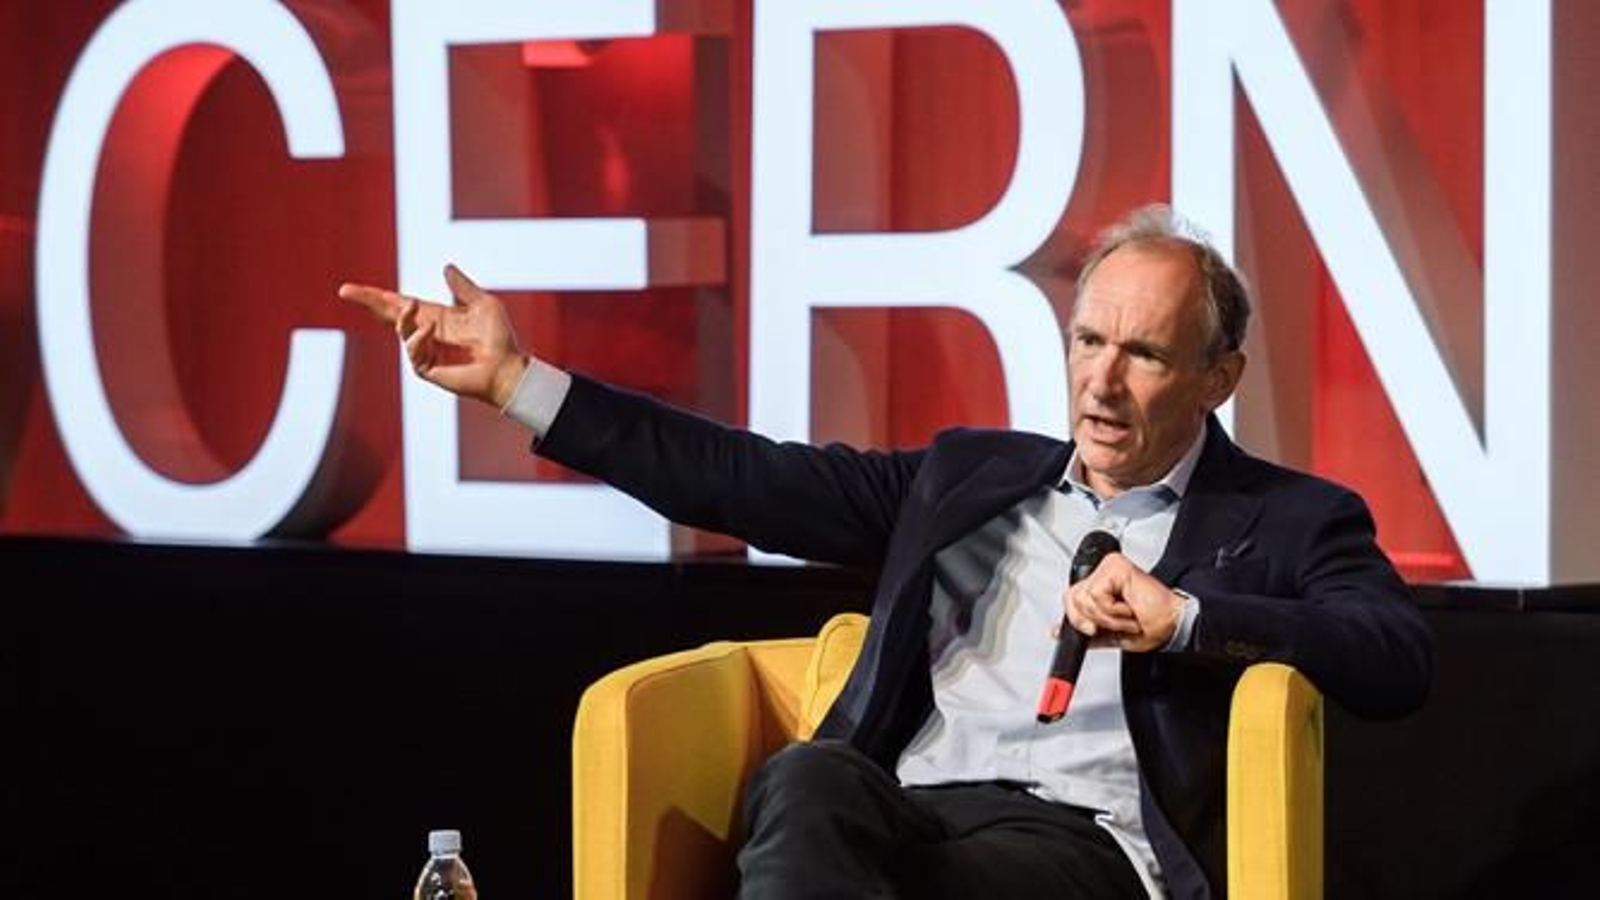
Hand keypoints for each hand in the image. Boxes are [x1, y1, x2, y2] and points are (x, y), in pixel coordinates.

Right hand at [338, 264, 528, 406]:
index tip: (352, 289)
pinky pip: (413, 352)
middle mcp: (426, 334)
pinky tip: (429, 328)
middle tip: (345, 291)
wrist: (508, 367)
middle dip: (369, 303)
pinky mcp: (428, 369)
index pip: (400, 303)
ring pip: (400, 332)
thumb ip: (463, 287)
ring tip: (410, 306)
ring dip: (402, 317)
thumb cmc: (500, 338)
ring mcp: (426, 352)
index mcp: (436, 317)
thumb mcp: (483, 304)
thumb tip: (446, 267)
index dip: (378, 296)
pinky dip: (418, 337)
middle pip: (389, 316)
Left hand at [1062, 552, 1182, 652]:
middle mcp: (1102, 574)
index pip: (1070, 598)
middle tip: (1117, 622)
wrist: (1172, 624)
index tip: (1092, 630)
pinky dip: (1113, 610)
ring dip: (1108, 617)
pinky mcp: (1115, 566)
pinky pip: (1097, 594)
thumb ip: (1085, 632)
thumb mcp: (1109, 634)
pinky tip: (1129, 607)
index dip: (1076, 618)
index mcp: (1099, 587)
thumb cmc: (1150, 625)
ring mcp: (1108, 567)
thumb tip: (1058, 631)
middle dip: (1094, 620)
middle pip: (1072, 598)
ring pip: (1084, 598)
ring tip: (1126, 615)